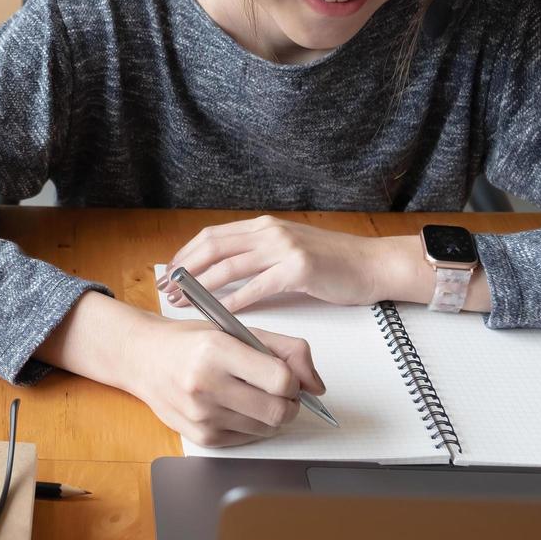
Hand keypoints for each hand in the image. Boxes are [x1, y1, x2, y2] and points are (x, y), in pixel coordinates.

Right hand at [124, 314, 325, 447]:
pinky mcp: (200, 437)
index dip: (294, 381)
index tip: (288, 377)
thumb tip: (316, 384)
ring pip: (266, 429)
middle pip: (278, 411)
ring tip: (253, 396)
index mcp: (217, 350)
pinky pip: (247, 440)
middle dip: (289, 404)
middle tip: (279, 392)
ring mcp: (202, 415)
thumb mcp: (236, 329)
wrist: (143, 358)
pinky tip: (234, 407)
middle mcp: (206, 384)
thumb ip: (284, 349)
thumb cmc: (190, 342)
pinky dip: (250, 426)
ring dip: (270, 416)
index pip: (281, 380)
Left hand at [162, 216, 408, 311]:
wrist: (373, 265)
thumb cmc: (332, 263)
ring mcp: (284, 248)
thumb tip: (220, 270)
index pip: (212, 236)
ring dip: (201, 286)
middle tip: (167, 289)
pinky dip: (235, 301)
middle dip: (184, 270)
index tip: (169, 273)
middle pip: (213, 247)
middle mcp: (269, 232)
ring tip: (184, 302)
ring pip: (229, 266)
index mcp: (263, 226)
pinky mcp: (299, 269)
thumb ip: (257, 254)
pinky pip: (257, 286)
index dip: (186, 254)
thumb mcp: (287, 249)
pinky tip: (220, 313)